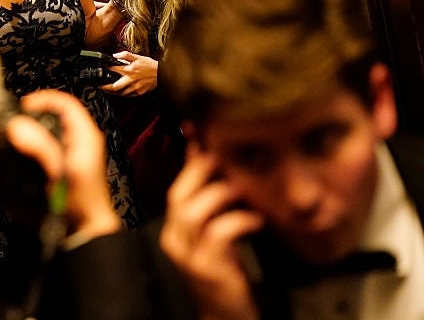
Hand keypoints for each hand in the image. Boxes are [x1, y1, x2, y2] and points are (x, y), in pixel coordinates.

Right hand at [5, 90, 120, 241]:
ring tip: (11, 139)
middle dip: (31, 117)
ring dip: (29, 133)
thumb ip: (40, 148)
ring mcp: (70, 154)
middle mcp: (79, 141)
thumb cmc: (77, 206)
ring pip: (46, 130)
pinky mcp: (60, 166)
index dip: (42, 99)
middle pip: (53, 115)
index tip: (22, 108)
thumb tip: (16, 126)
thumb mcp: (59, 173)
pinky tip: (16, 156)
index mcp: (85, 136)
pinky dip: (29, 148)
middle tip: (12, 124)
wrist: (82, 234)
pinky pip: (42, 147)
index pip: (65, 102)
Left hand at [100, 51, 157, 96]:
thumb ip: (125, 55)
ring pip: (119, 93)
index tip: (101, 70)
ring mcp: (134, 88)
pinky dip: (121, 94)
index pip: (113, 70)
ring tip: (106, 90)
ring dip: (112, 92)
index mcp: (129, 70)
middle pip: (114, 86)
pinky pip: (127, 95)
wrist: (162, 74)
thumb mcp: (138, 57)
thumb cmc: (150, 66)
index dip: (105, 70)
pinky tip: (118, 93)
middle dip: (105, 87)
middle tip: (99, 86)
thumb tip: (116, 55)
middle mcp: (130, 80)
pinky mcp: (138, 92)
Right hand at [159, 145, 263, 319]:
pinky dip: (239, 220)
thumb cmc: (225, 273)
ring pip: (192, 211)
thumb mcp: (216, 235)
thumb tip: (221, 168)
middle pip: (177, 194)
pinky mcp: (206, 269)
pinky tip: (257, 219)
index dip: (188, 157)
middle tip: (226, 155)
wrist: (225, 318)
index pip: (175, 186)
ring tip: (244, 189)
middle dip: (202, 171)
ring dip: (221, 194)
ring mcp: (186, 256)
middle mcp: (173, 240)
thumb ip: (214, 206)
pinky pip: (218, 233)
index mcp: (173, 229)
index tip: (197, 128)